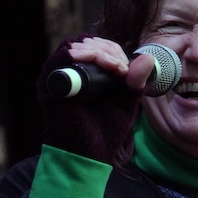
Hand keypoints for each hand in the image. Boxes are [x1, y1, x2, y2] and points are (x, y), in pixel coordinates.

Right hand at [36, 36, 154, 162]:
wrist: (89, 156)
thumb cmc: (104, 132)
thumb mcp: (125, 103)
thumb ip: (135, 82)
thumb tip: (148, 58)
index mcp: (84, 75)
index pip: (95, 46)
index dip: (113, 49)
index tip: (126, 67)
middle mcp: (68, 73)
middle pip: (85, 42)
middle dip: (108, 49)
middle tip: (121, 67)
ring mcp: (57, 77)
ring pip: (74, 45)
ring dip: (99, 50)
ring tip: (115, 66)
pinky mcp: (49, 84)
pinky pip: (61, 57)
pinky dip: (83, 54)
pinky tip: (101, 63)